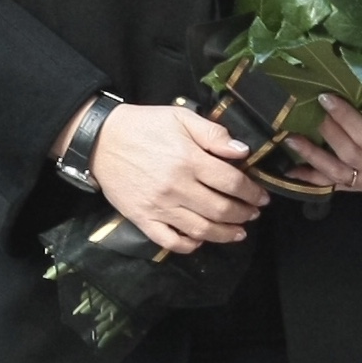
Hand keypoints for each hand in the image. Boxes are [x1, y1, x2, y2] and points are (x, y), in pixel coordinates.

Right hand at [82, 103, 266, 254]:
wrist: (100, 140)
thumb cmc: (144, 126)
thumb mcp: (181, 117)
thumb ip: (213, 133)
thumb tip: (242, 152)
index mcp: (189, 160)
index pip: (231, 182)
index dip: (252, 192)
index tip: (261, 196)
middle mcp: (177, 187)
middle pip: (220, 209)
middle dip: (243, 214)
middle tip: (252, 214)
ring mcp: (159, 207)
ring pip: (200, 229)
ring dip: (224, 234)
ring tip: (238, 233)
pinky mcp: (143, 219)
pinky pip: (169, 241)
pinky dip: (189, 245)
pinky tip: (200, 241)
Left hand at [286, 98, 361, 195]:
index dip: (345, 118)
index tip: (326, 97)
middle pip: (349, 154)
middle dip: (326, 130)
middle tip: (307, 108)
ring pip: (338, 174)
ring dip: (312, 156)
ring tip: (291, 138)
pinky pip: (338, 185)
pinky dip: (314, 178)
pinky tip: (293, 171)